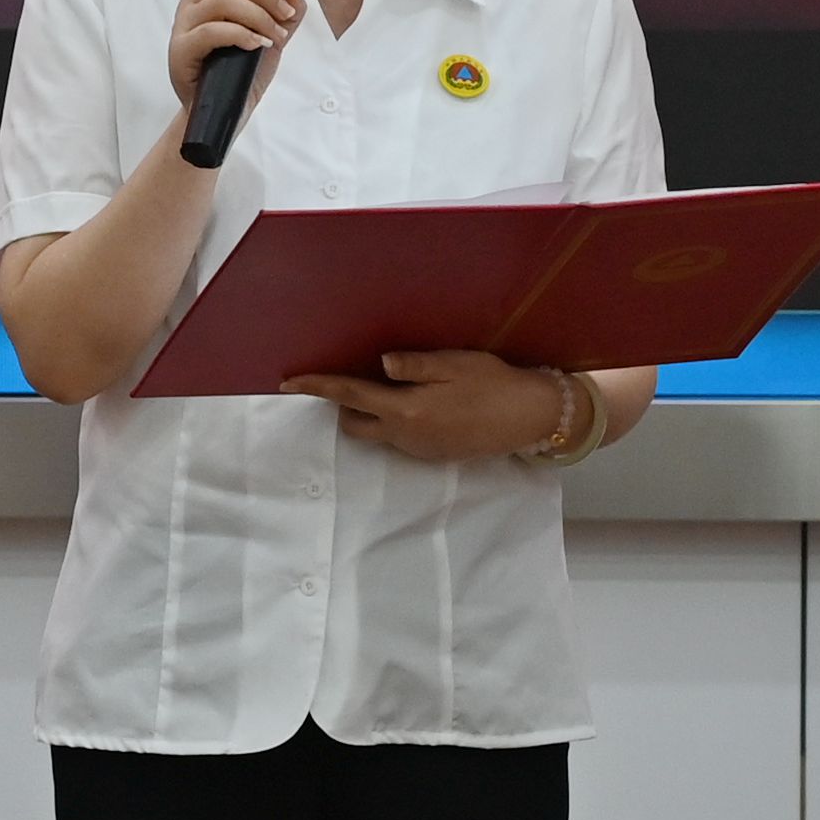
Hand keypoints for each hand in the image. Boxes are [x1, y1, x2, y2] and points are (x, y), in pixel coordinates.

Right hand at [167, 0, 302, 120]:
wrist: (222, 109)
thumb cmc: (240, 69)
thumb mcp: (270, 32)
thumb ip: (285, 8)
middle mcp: (193, 1)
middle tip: (285, 15)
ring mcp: (184, 25)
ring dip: (258, 14)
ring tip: (275, 36)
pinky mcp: (181, 50)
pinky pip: (212, 31)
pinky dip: (242, 34)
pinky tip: (258, 45)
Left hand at [277, 347, 574, 462]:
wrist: (531, 418)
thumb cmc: (494, 384)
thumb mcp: (455, 364)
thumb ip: (414, 366)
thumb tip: (379, 364)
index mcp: (406, 411)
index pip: (349, 397)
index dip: (317, 388)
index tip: (288, 383)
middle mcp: (406, 436)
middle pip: (355, 423)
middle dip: (343, 404)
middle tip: (348, 375)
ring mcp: (419, 449)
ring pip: (378, 432)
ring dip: (371, 412)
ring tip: (386, 384)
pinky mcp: (433, 454)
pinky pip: (399, 437)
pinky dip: (394, 420)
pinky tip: (415, 400)